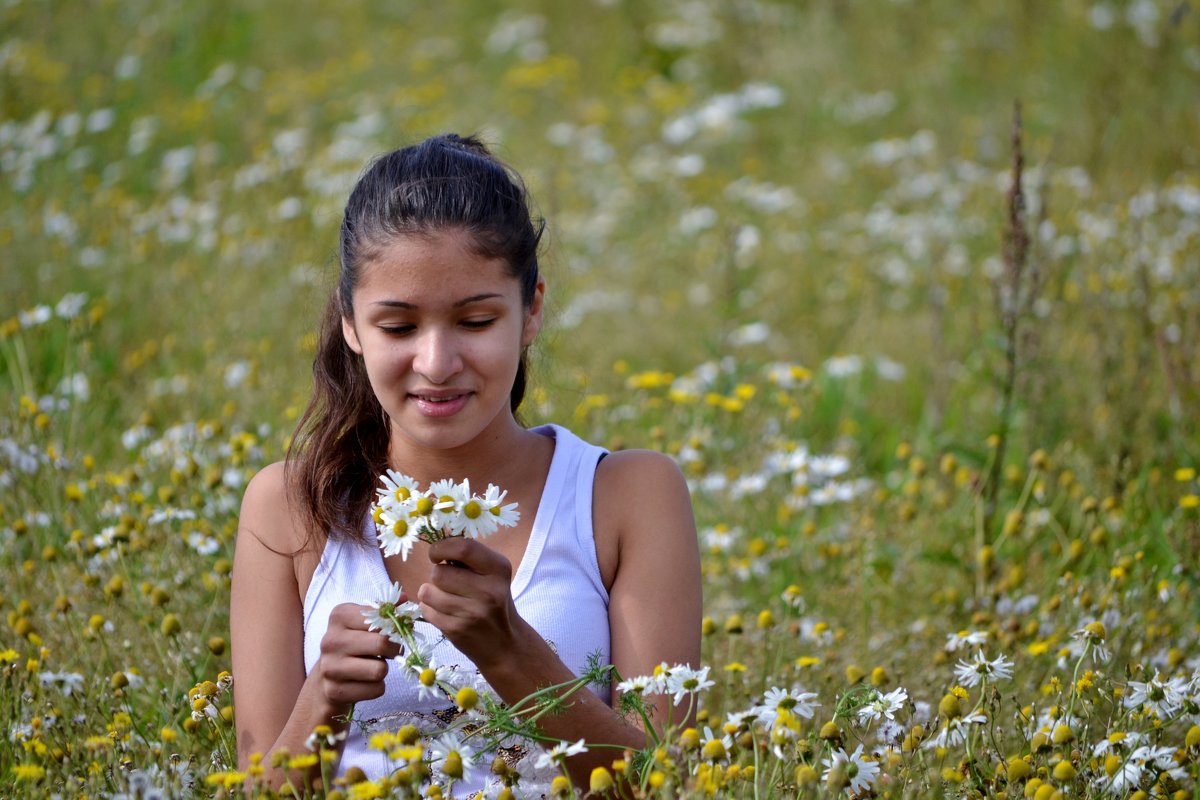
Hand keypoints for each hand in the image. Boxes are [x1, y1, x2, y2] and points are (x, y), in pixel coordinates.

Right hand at [316, 602, 403, 709]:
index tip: (393, 633)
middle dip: (394, 650)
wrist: (325, 679)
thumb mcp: (364, 622)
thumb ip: (386, 610)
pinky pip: (376, 690)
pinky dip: (377, 688)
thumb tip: (405, 599)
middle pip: (381, 644)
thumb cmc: (353, 645)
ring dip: (384, 670)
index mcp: (339, 616)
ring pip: (380, 670)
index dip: (395, 627)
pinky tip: (366, 683)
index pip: (381, 618)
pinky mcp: (335, 691)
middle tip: (390, 652)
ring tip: (374, 667)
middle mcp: (331, 640)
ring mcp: (330, 667)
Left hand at [417, 538, 523, 669]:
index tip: (437, 554)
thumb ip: (469, 559)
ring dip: (431, 592)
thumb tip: (437, 546)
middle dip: (437, 574)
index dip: (441, 548)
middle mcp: (489, 591)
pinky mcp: (457, 630)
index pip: (463, 547)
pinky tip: (445, 612)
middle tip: (448, 582)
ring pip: (428, 591)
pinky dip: (430, 608)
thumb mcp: (493, 575)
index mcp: (499, 569)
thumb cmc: (494, 601)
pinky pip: (426, 610)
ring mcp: (472, 613)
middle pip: (439, 572)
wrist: (505, 645)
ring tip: (446, 597)